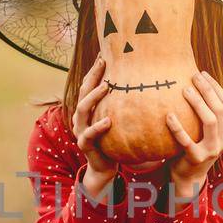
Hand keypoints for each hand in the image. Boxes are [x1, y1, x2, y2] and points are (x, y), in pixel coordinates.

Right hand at [71, 56, 115, 199]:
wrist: (104, 167)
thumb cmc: (113, 141)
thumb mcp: (116, 120)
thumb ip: (120, 106)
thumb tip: (141, 85)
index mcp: (87, 109)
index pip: (88, 85)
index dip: (94, 70)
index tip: (104, 55)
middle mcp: (80, 117)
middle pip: (83, 91)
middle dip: (93, 76)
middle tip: (103, 62)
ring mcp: (80, 130)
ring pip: (83, 109)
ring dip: (93, 97)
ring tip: (106, 87)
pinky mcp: (84, 144)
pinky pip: (90, 134)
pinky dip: (98, 127)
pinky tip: (108, 121)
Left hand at [166, 71, 222, 201]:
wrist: (189, 176)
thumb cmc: (197, 147)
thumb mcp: (210, 131)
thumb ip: (219, 113)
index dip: (216, 87)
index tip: (203, 74)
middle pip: (219, 109)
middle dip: (207, 90)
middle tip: (193, 76)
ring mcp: (213, 150)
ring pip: (210, 121)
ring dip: (197, 103)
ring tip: (184, 90)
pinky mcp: (197, 158)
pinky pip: (187, 141)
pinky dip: (178, 127)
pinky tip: (168, 115)